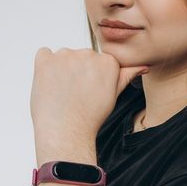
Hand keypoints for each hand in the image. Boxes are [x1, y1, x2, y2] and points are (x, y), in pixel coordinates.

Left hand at [30, 47, 148, 140]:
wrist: (67, 131)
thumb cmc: (90, 117)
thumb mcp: (113, 95)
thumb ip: (126, 76)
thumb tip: (142, 67)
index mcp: (107, 61)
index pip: (98, 61)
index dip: (92, 77)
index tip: (89, 91)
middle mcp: (87, 53)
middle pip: (81, 57)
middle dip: (77, 71)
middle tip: (75, 94)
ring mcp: (65, 55)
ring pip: (63, 57)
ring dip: (61, 69)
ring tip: (63, 93)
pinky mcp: (45, 60)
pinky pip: (44, 54)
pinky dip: (45, 66)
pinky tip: (49, 84)